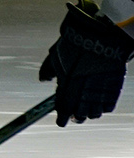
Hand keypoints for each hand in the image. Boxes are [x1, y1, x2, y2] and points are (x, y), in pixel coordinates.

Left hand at [40, 0, 133, 126]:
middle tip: (73, 117)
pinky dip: (104, 108)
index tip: (60, 122)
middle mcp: (84, 90)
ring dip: (90, 114)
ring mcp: (101, 90)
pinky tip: (100, 107)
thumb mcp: (56, 55)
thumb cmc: (76, 43)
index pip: (63, 107)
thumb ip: (48, 69)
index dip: (61, 117)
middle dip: (75, 117)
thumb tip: (43, 79)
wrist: (101, 35)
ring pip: (95, 112)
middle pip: (80, 114)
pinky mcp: (114, 87)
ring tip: (86, 113)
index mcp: (67, 84)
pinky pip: (109, 105)